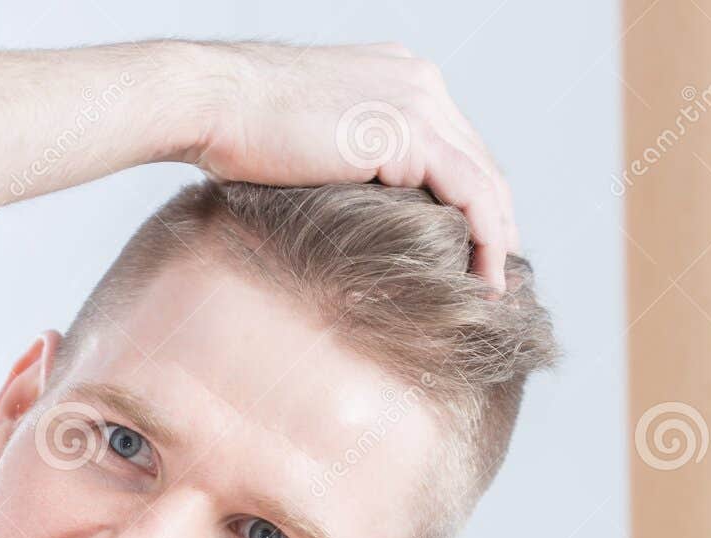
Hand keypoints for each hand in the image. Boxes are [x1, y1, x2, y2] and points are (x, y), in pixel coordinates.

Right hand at [184, 41, 518, 289]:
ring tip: (495, 286)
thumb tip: (342, 213)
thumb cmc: (234, 129)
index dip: (469, 198)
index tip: (470, 246)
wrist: (213, 102)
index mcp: (397, 78)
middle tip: (496, 273)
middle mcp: (419, 82)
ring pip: (484, 177)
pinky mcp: (408, 132)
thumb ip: (341, 162)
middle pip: (478, 159)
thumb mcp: (305, 142)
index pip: (452, 145)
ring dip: (497, 236)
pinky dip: (484, 236)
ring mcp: (418, 102)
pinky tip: (484, 276)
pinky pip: (469, 192)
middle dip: (495, 219)